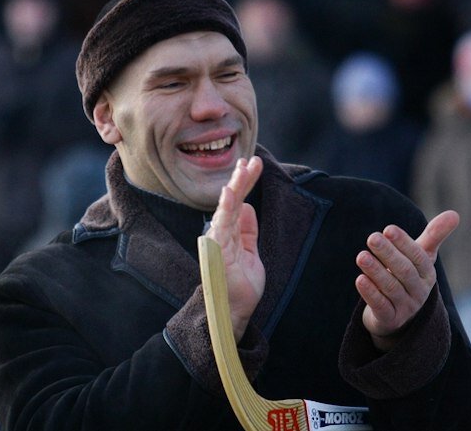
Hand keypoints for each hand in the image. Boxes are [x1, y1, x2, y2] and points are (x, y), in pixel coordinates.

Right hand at [205, 156, 264, 341]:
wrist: (235, 310)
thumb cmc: (241, 284)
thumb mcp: (250, 252)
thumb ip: (248, 230)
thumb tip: (248, 207)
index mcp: (229, 232)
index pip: (238, 202)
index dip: (245, 183)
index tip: (253, 164)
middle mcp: (221, 234)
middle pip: (231, 201)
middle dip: (241, 179)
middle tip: (250, 160)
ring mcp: (218, 242)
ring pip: (226, 209)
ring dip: (234, 188)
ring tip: (241, 170)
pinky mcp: (217, 251)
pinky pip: (221, 226)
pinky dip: (225, 209)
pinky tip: (229, 193)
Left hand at [355, 210, 459, 350]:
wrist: (398, 317)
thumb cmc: (408, 279)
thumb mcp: (421, 258)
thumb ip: (433, 236)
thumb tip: (455, 213)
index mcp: (427, 274)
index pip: (418, 257)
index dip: (404, 243)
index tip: (388, 229)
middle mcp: (418, 291)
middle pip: (404, 271)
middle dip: (388, 254)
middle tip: (372, 238)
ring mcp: (405, 307)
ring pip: (391, 288)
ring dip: (376, 271)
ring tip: (361, 256)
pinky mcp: (389, 319)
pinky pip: (381, 306)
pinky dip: (370, 293)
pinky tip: (359, 279)